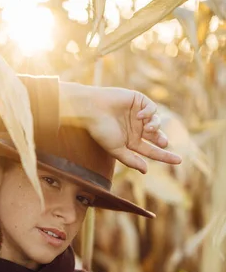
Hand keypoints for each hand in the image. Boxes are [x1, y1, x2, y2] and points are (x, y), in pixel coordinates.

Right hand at [59, 82, 181, 173]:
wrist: (92, 109)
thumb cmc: (101, 131)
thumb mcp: (116, 150)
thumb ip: (131, 160)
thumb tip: (146, 171)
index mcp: (131, 142)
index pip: (151, 151)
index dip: (165, 156)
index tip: (179, 161)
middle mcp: (136, 129)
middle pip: (157, 137)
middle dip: (162, 140)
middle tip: (163, 142)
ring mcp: (138, 114)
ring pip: (156, 122)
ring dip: (155, 126)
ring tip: (148, 128)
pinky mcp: (138, 100)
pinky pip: (152, 108)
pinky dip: (149, 113)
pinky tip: (138, 115)